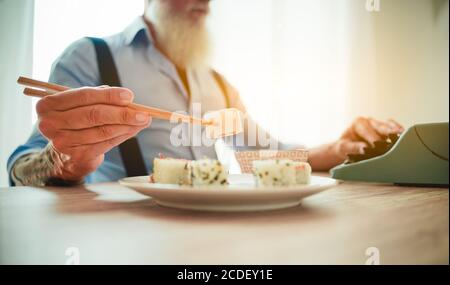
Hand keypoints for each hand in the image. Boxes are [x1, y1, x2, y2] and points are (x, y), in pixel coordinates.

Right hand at [36, 86, 151, 180]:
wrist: (65, 154)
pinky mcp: (76, 156)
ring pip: (102, 130)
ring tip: (143, 121)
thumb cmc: (76, 122)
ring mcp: (62, 142)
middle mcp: (51, 124)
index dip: (109, 96)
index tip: (129, 96)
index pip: (84, 96)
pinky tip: (133, 130)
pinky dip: (123, 135)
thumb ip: (100, 99)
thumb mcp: (81, 105)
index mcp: (48, 105)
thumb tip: (128, 100)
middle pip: (94, 115)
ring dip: (127, 126)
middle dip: (122, 113)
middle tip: (143, 113)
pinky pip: (106, 144)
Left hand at [308, 117, 403, 170]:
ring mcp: (379, 126)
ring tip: (404, 136)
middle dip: (388, 132)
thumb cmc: (343, 147)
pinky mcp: (386, 132)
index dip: (373, 138)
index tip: (378, 146)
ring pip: (390, 126)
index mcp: (358, 123)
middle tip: (395, 137)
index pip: (367, 130)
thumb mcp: (343, 148)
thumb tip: (364, 148)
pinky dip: (399, 134)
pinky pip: (394, 130)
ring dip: (396, 131)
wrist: (345, 148)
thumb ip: (352, 147)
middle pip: (381, 126)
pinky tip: (406, 139)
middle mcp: (370, 122)